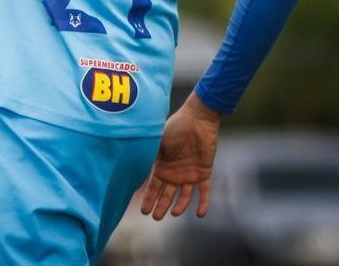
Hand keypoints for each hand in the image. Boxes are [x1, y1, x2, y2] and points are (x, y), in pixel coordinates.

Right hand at [141, 92, 221, 219]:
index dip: (148, 198)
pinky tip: (200, 214)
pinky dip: (204, 203)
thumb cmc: (174, 128)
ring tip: (173, 213)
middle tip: (155, 218)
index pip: (154, 186)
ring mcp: (189, 174)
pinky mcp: (204, 173)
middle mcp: (175, 173)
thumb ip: (150, 155)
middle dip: (161, 206)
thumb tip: (135, 166)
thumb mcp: (157, 142)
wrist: (196, 121)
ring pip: (184, 196)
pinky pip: (204, 191)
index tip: (143, 210)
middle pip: (167, 194)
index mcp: (162, 166)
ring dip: (179, 206)